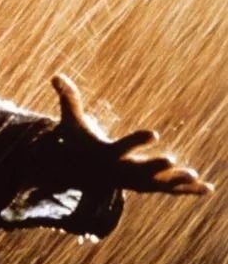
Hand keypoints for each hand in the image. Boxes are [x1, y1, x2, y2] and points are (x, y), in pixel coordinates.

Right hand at [51, 74, 212, 195]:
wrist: (79, 174)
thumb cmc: (78, 142)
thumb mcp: (72, 122)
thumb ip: (69, 99)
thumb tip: (56, 74)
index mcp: (106, 154)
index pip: (122, 147)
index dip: (138, 140)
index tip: (156, 133)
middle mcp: (120, 170)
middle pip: (140, 170)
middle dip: (156, 167)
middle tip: (172, 160)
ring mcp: (133, 181)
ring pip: (156, 183)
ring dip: (176, 180)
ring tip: (195, 175)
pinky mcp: (144, 186)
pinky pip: (166, 189)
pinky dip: (186, 189)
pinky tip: (207, 188)